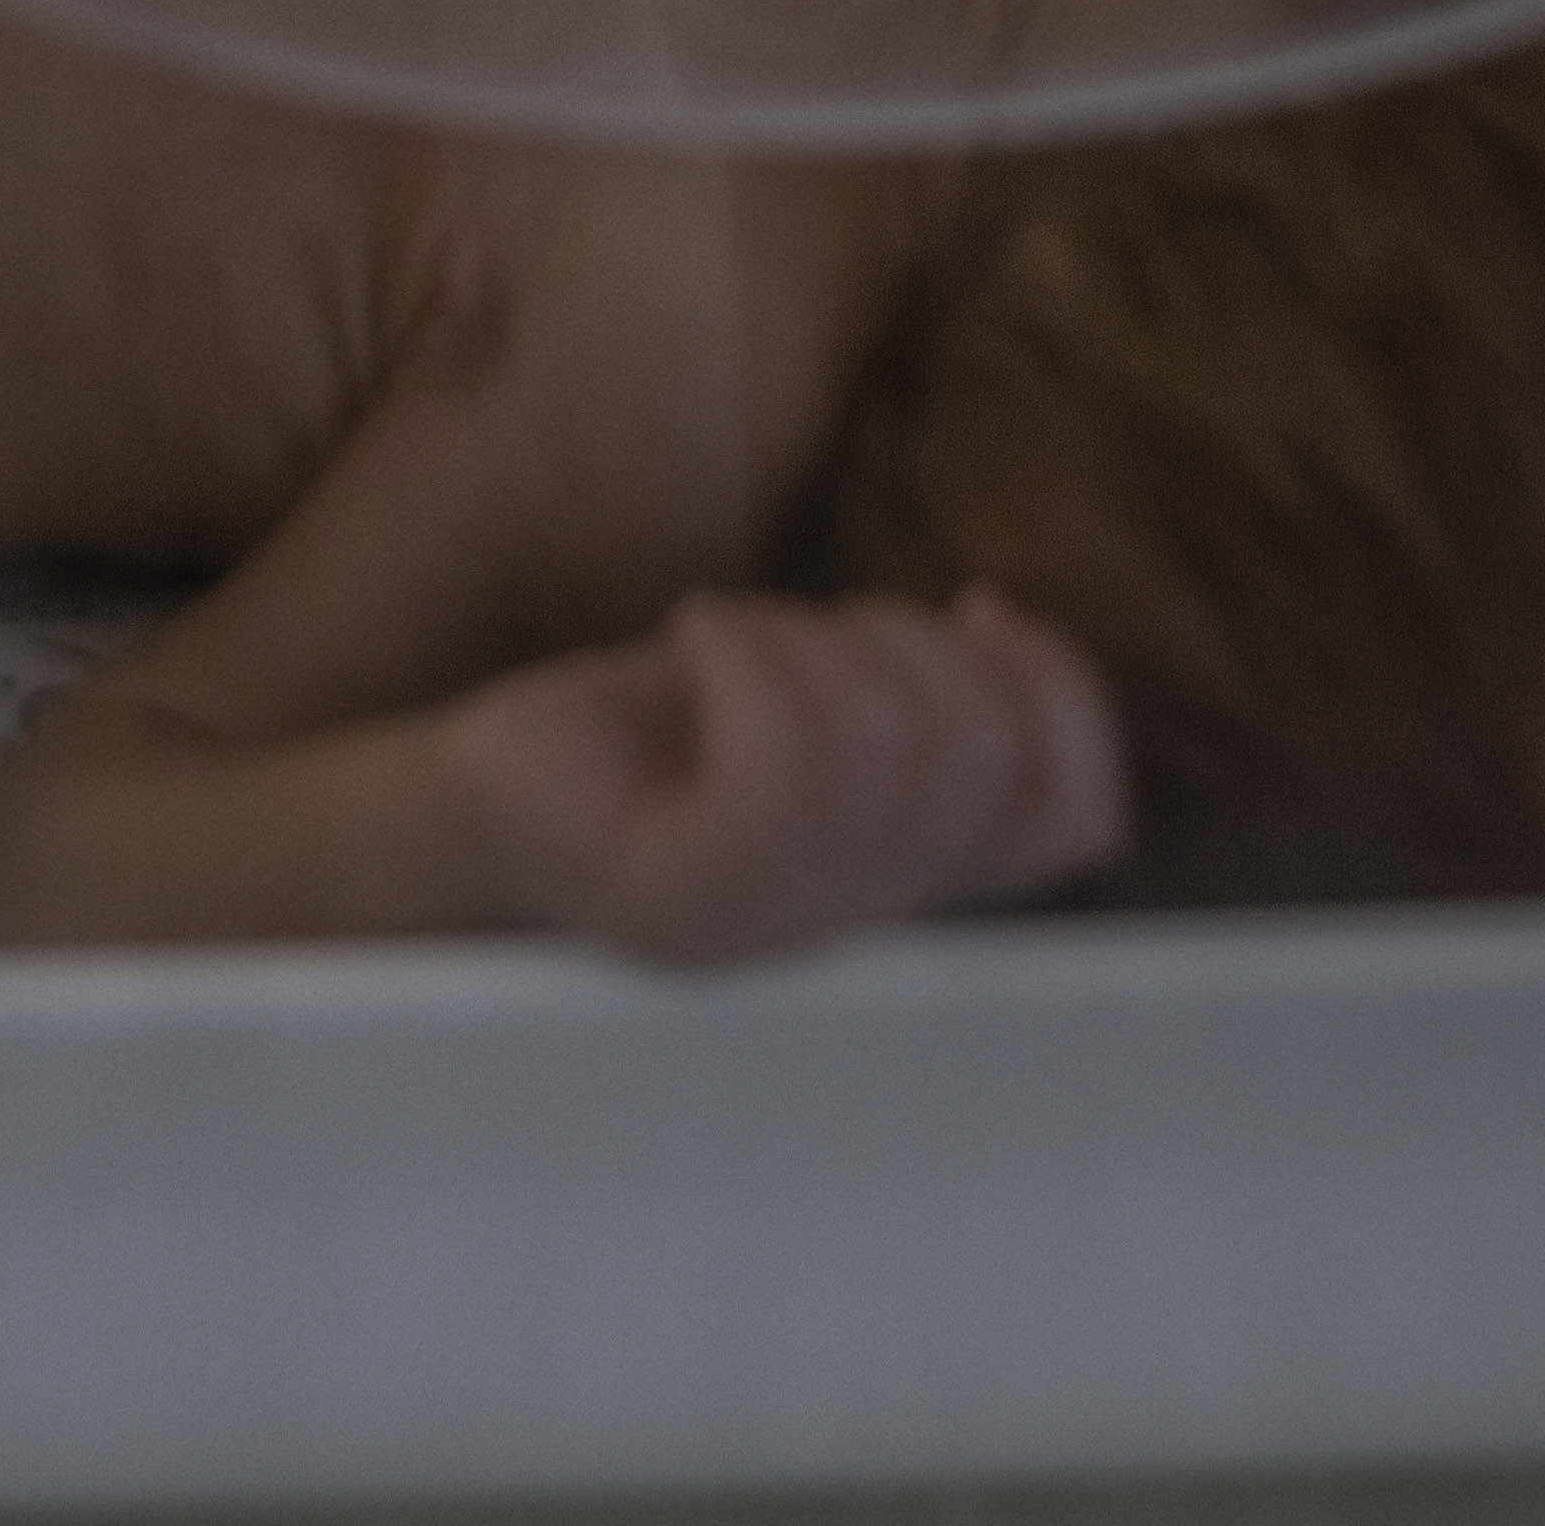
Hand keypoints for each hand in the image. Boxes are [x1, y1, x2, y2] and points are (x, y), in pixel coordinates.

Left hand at [428, 586, 1127, 966]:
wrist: (467, 802)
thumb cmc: (646, 742)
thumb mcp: (810, 700)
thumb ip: (920, 695)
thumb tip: (1002, 620)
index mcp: (916, 889)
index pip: (1077, 814)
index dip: (1060, 688)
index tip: (977, 609)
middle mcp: (862, 936)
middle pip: (982, 754)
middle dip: (904, 639)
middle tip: (795, 638)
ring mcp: (772, 932)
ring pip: (888, 748)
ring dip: (810, 639)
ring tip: (730, 646)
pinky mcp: (679, 905)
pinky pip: (780, 765)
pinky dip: (745, 652)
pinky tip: (692, 643)